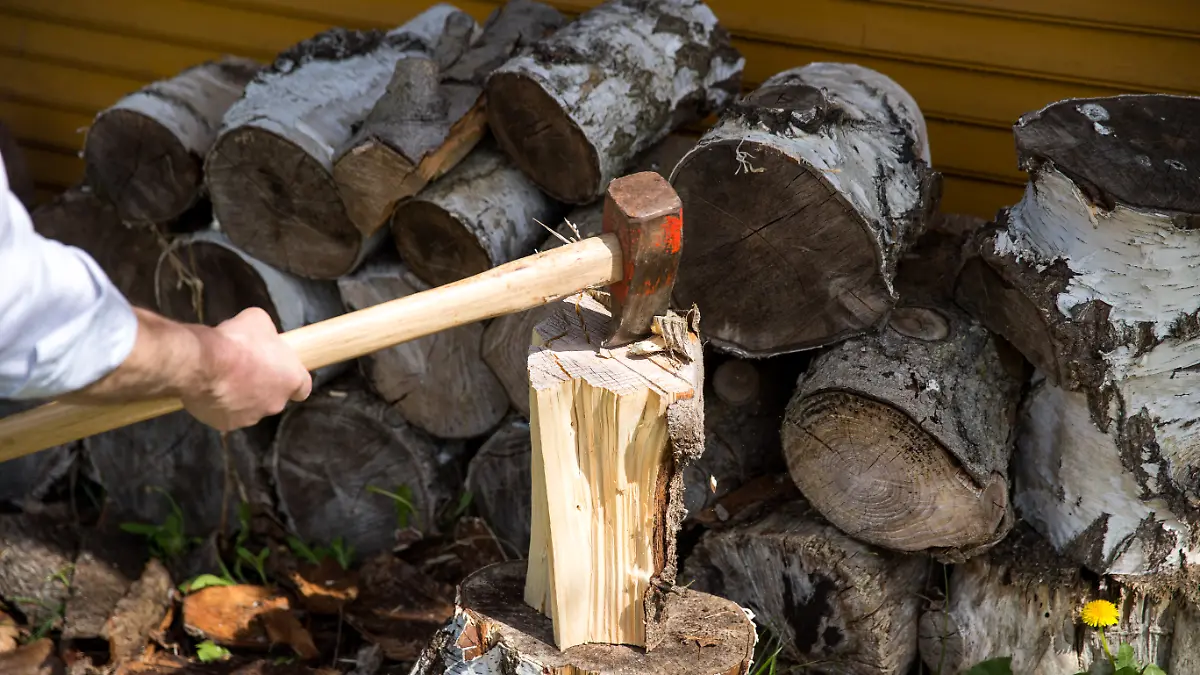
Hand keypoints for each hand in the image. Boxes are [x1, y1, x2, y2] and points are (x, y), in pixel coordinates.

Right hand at [181, 307, 311, 430]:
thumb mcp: (259, 322)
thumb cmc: (239, 340)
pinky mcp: (226, 425)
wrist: (203, 363)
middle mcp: (276, 404)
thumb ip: (266, 335)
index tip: (280, 370)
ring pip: (249, 407)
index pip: (302, 387)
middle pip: (273, 396)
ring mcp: (251, 417)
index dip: (291, 378)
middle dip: (262, 385)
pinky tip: (210, 388)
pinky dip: (219, 404)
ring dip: (241, 396)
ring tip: (223, 377)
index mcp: (293, 380)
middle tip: (244, 368)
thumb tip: (259, 337)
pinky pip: (225, 414)